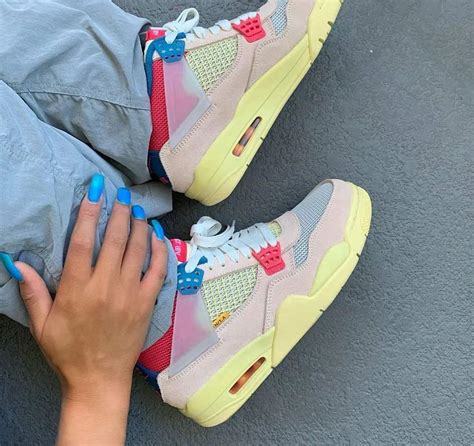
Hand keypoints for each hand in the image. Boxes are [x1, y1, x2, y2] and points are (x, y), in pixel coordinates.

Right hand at [15, 175, 166, 444]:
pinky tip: (157, 235)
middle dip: (119, 213)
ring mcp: (130, 294)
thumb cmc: (67, 351)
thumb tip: (15, 261)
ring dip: (139, 226)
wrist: (98, 379)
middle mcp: (105, 286)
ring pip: (138, 250)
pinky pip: (158, 270)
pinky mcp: (147, 303)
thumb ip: (32, 291)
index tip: (96, 192)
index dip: (89, 212)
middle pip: (115, 240)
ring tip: (137, 209)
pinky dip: (159, 250)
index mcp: (77, 289)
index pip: (83, 241)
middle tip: (122, 194)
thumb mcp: (42, 324)